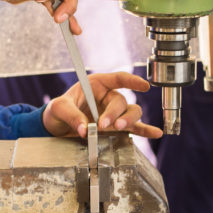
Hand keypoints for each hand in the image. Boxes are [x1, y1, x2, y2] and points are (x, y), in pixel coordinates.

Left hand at [43, 72, 162, 138]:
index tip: (143, 85)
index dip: (132, 80)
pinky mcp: (115, 127)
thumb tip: (84, 129)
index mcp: (96, 85)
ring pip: (131, 113)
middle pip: (122, 101)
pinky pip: (133, 128)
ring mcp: (113, 113)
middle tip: (104, 124)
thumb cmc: (58, 111)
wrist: (56, 127)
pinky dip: (144, 130)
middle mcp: (107, 98)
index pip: (118, 79)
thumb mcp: (59, 108)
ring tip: (120, 128)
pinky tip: (155, 133)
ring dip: (128, 120)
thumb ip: (71, 116)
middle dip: (116, 113)